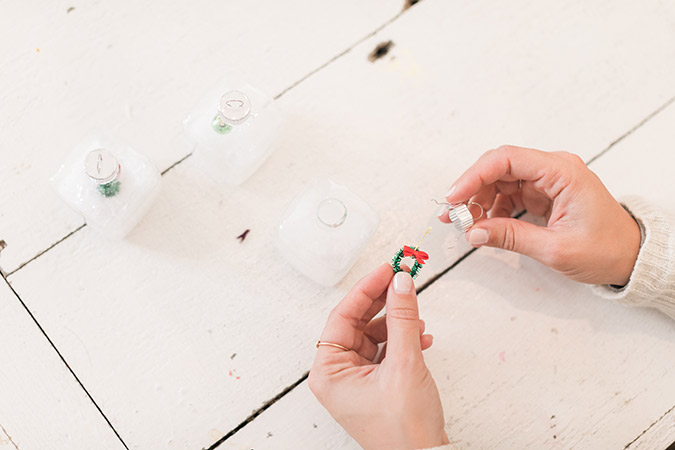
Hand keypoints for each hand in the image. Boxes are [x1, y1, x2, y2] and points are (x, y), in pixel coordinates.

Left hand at [309, 264, 447, 449]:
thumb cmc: (404, 429)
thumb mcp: (404, 364)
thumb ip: (402, 318)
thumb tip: (400, 283)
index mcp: (328, 372)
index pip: (342, 316)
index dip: (365, 290)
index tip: (386, 269)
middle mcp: (338, 375)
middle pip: (358, 323)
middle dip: (383, 303)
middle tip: (402, 281)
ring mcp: (357, 379)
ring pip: (374, 334)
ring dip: (397, 323)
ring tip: (417, 320)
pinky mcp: (376, 383)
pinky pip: (386, 350)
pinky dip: (403, 340)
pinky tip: (421, 338)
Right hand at [438, 145, 640, 285]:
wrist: (630, 256)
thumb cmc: (606, 249)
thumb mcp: (555, 249)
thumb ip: (511, 237)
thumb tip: (474, 232)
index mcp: (562, 172)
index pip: (507, 159)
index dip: (474, 175)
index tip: (454, 197)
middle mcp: (553, 169)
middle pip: (499, 166)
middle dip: (472, 189)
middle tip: (452, 214)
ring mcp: (547, 180)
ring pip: (500, 179)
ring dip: (478, 199)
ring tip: (464, 222)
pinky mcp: (543, 193)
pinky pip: (508, 192)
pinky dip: (492, 207)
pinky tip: (483, 224)